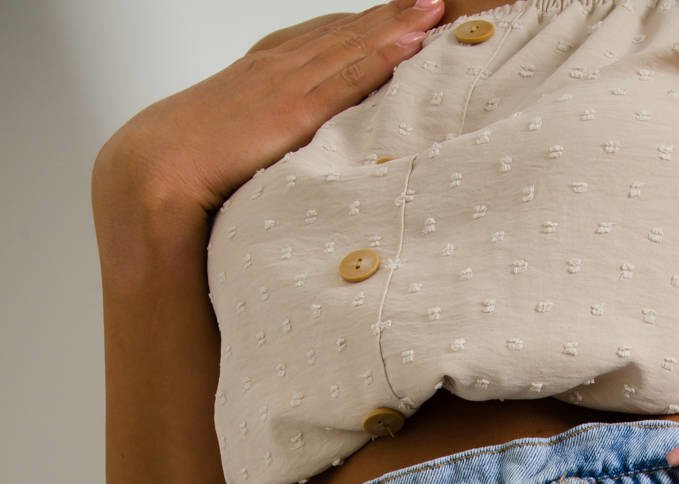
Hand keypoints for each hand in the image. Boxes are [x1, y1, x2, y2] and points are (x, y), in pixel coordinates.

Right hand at [91, 0, 444, 215]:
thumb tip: (274, 175)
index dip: (356, 29)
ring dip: (396, 24)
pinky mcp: (292, 111)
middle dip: (386, 16)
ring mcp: (283, 86)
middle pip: (340, 35)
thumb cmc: (182, 177)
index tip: (394, 17)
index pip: (316, 44)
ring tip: (434, 6)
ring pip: (351, 45)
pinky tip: (413, 38)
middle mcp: (273, 70)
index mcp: (256, 79)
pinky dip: (383, 53)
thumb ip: (256, 152)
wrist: (150, 177)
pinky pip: (348, 75)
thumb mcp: (226, 155)